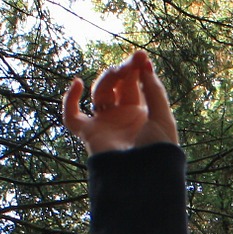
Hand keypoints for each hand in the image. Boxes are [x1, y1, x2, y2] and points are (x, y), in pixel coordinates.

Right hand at [62, 49, 178, 154]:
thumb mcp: (162, 116)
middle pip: (116, 85)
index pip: (134, 83)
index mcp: (141, 112)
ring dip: (107, 79)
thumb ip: (154, 90)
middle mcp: (121, 116)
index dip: (136, 68)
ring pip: (99, 93)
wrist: (144, 177)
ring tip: (118, 72)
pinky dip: (70, 100)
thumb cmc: (159, 150)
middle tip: (131, 62)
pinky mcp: (89, 134)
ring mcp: (104, 124)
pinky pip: (72, 116)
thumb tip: (145, 64)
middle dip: (123, 71)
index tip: (141, 55)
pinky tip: (78, 83)